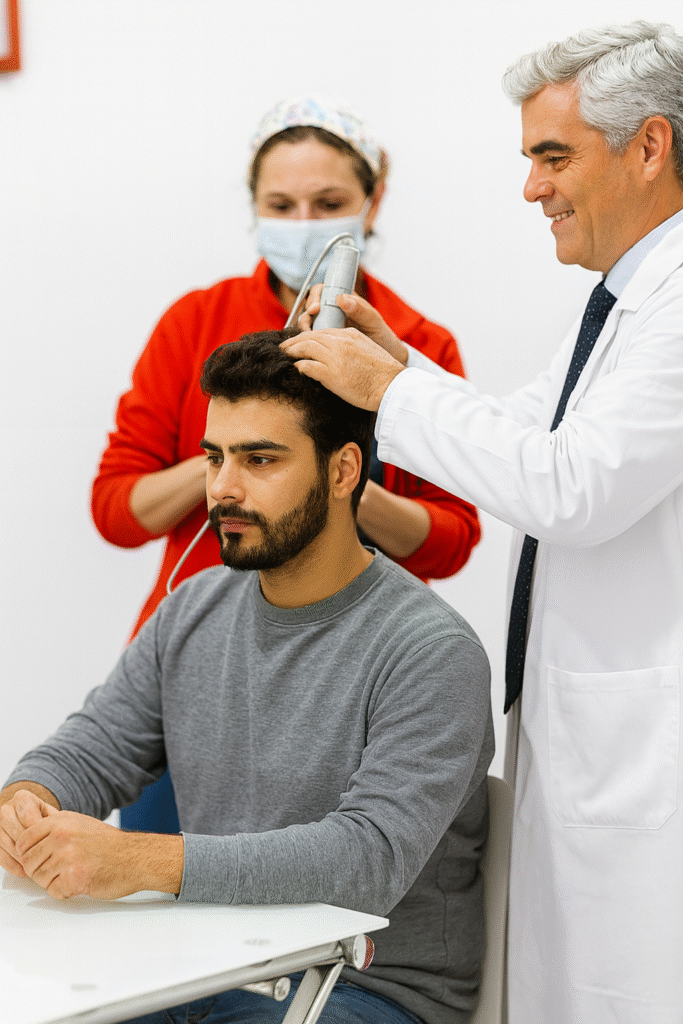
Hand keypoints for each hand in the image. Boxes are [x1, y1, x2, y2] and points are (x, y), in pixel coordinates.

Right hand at [0, 788, 58, 877]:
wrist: (32, 821)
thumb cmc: (44, 820)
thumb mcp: (52, 816)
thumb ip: (54, 822)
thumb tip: (59, 835)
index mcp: (22, 798)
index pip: (26, 813)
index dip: (37, 829)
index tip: (47, 840)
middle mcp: (6, 809)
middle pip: (12, 826)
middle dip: (26, 843)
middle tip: (39, 854)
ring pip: (2, 840)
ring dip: (18, 856)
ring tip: (34, 865)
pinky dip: (11, 864)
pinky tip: (23, 870)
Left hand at [10, 809, 183, 900]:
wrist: (135, 857)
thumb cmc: (108, 843)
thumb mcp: (78, 822)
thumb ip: (52, 826)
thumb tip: (25, 835)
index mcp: (59, 822)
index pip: (22, 842)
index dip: (29, 854)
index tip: (41, 858)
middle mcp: (61, 837)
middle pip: (29, 863)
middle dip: (41, 871)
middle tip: (60, 869)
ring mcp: (67, 857)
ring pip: (39, 879)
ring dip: (54, 882)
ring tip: (73, 873)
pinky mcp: (74, 877)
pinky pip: (54, 892)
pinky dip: (65, 892)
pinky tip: (79, 882)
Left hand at [281, 326, 404, 411]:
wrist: (392, 386)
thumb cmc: (383, 374)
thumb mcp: (367, 350)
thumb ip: (351, 346)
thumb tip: (337, 353)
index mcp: (350, 335)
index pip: (321, 331)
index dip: (306, 335)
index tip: (299, 342)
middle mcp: (340, 342)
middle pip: (309, 336)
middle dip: (293, 341)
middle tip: (284, 347)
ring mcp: (335, 357)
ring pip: (305, 347)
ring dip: (291, 351)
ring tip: (284, 355)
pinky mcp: (331, 374)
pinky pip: (307, 366)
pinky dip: (299, 366)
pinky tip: (295, 369)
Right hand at [299, 287, 408, 365]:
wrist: (384, 355)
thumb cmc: (380, 335)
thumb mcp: (373, 321)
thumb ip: (360, 309)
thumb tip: (341, 299)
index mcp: (343, 299)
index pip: (322, 291)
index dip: (315, 297)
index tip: (315, 309)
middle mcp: (332, 310)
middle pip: (310, 306)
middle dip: (306, 316)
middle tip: (307, 327)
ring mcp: (327, 325)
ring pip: (308, 323)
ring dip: (304, 329)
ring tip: (308, 339)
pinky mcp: (324, 340)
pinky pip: (311, 338)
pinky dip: (307, 342)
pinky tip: (309, 348)